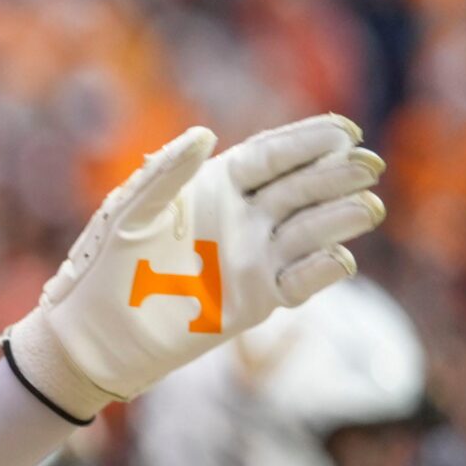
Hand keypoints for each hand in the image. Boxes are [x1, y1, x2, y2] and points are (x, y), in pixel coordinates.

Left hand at [5, 114, 385, 421]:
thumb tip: (203, 134)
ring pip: (309, 231)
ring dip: (338, 218)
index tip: (345, 131)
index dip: (307, 141)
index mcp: (214, 184)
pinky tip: (339, 258)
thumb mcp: (131, 212)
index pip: (271, 155)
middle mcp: (243, 216)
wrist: (97, 333)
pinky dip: (322, 271)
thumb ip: (166, 174)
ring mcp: (255, 256)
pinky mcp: (259, 299)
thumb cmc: (104, 264)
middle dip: (335, 175)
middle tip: (368, 165)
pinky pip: (300, 281)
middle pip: (300, 189)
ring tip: (366, 206)